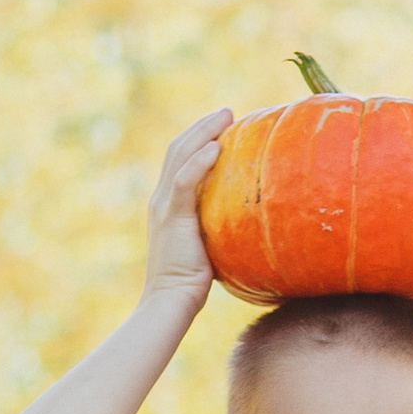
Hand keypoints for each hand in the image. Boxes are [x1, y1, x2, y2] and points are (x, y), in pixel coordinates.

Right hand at [144, 108, 233, 321]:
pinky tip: (217, 147)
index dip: (197, 139)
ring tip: (226, 117)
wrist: (169, 302)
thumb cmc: (191, 285)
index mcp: (166, 205)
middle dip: (202, 127)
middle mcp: (160, 199)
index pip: (178, 160)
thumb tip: (252, 224)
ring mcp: (164, 206)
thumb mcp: (207, 248)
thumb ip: (219, 230)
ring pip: (180, 156)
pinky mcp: (172, 217)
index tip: (221, 127)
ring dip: (203, 132)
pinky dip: (199, 161)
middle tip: (228, 112)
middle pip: (177, 149)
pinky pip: (184, 180)